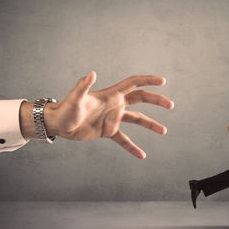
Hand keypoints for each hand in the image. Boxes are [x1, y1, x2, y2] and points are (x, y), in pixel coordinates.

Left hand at [20, 71, 173, 158]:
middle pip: (141, 99)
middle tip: (170, 105)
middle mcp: (115, 105)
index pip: (134, 84)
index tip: (162, 81)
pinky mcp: (107, 131)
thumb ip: (83, 86)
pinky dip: (132, 147)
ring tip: (164, 131)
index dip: (148, 81)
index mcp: (111, 95)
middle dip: (156, 101)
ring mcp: (112, 118)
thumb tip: (92, 73)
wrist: (57, 124)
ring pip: (137, 119)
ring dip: (150, 124)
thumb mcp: (75, 99)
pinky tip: (142, 155)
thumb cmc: (65, 109)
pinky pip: (123, 140)